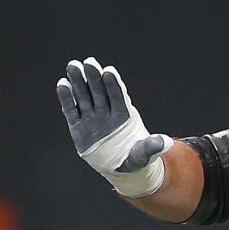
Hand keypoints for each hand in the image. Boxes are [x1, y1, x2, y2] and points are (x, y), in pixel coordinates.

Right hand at [57, 57, 173, 197]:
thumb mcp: (145, 154)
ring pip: (84, 97)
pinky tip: (63, 83)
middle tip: (89, 62)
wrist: (120, 168)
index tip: (109, 71)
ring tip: (73, 65)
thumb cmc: (136, 157)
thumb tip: (165, 142)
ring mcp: (92, 118)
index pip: (118, 97)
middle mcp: (107, 113)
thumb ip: (152, 146)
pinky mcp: (79, 126)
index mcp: (125, 116)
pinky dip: (67, 98)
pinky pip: (72, 110)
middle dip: (94, 77)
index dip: (114, 85)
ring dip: (78, 82)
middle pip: (100, 92)